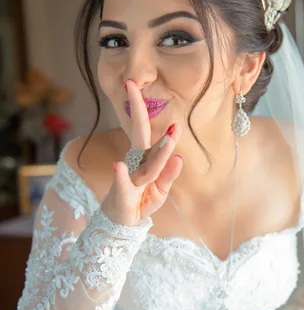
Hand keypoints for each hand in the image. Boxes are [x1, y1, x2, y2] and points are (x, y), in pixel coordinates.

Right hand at [101, 79, 182, 225]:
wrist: (122, 225)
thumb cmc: (140, 203)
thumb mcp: (160, 191)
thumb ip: (169, 175)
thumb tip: (179, 157)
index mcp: (145, 160)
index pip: (146, 132)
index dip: (145, 111)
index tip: (140, 85)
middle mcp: (136, 165)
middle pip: (140, 136)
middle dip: (138, 111)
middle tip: (132, 84)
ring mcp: (130, 179)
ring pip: (147, 164)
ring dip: (158, 151)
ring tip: (170, 137)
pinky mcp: (124, 196)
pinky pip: (124, 185)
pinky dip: (121, 175)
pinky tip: (119, 165)